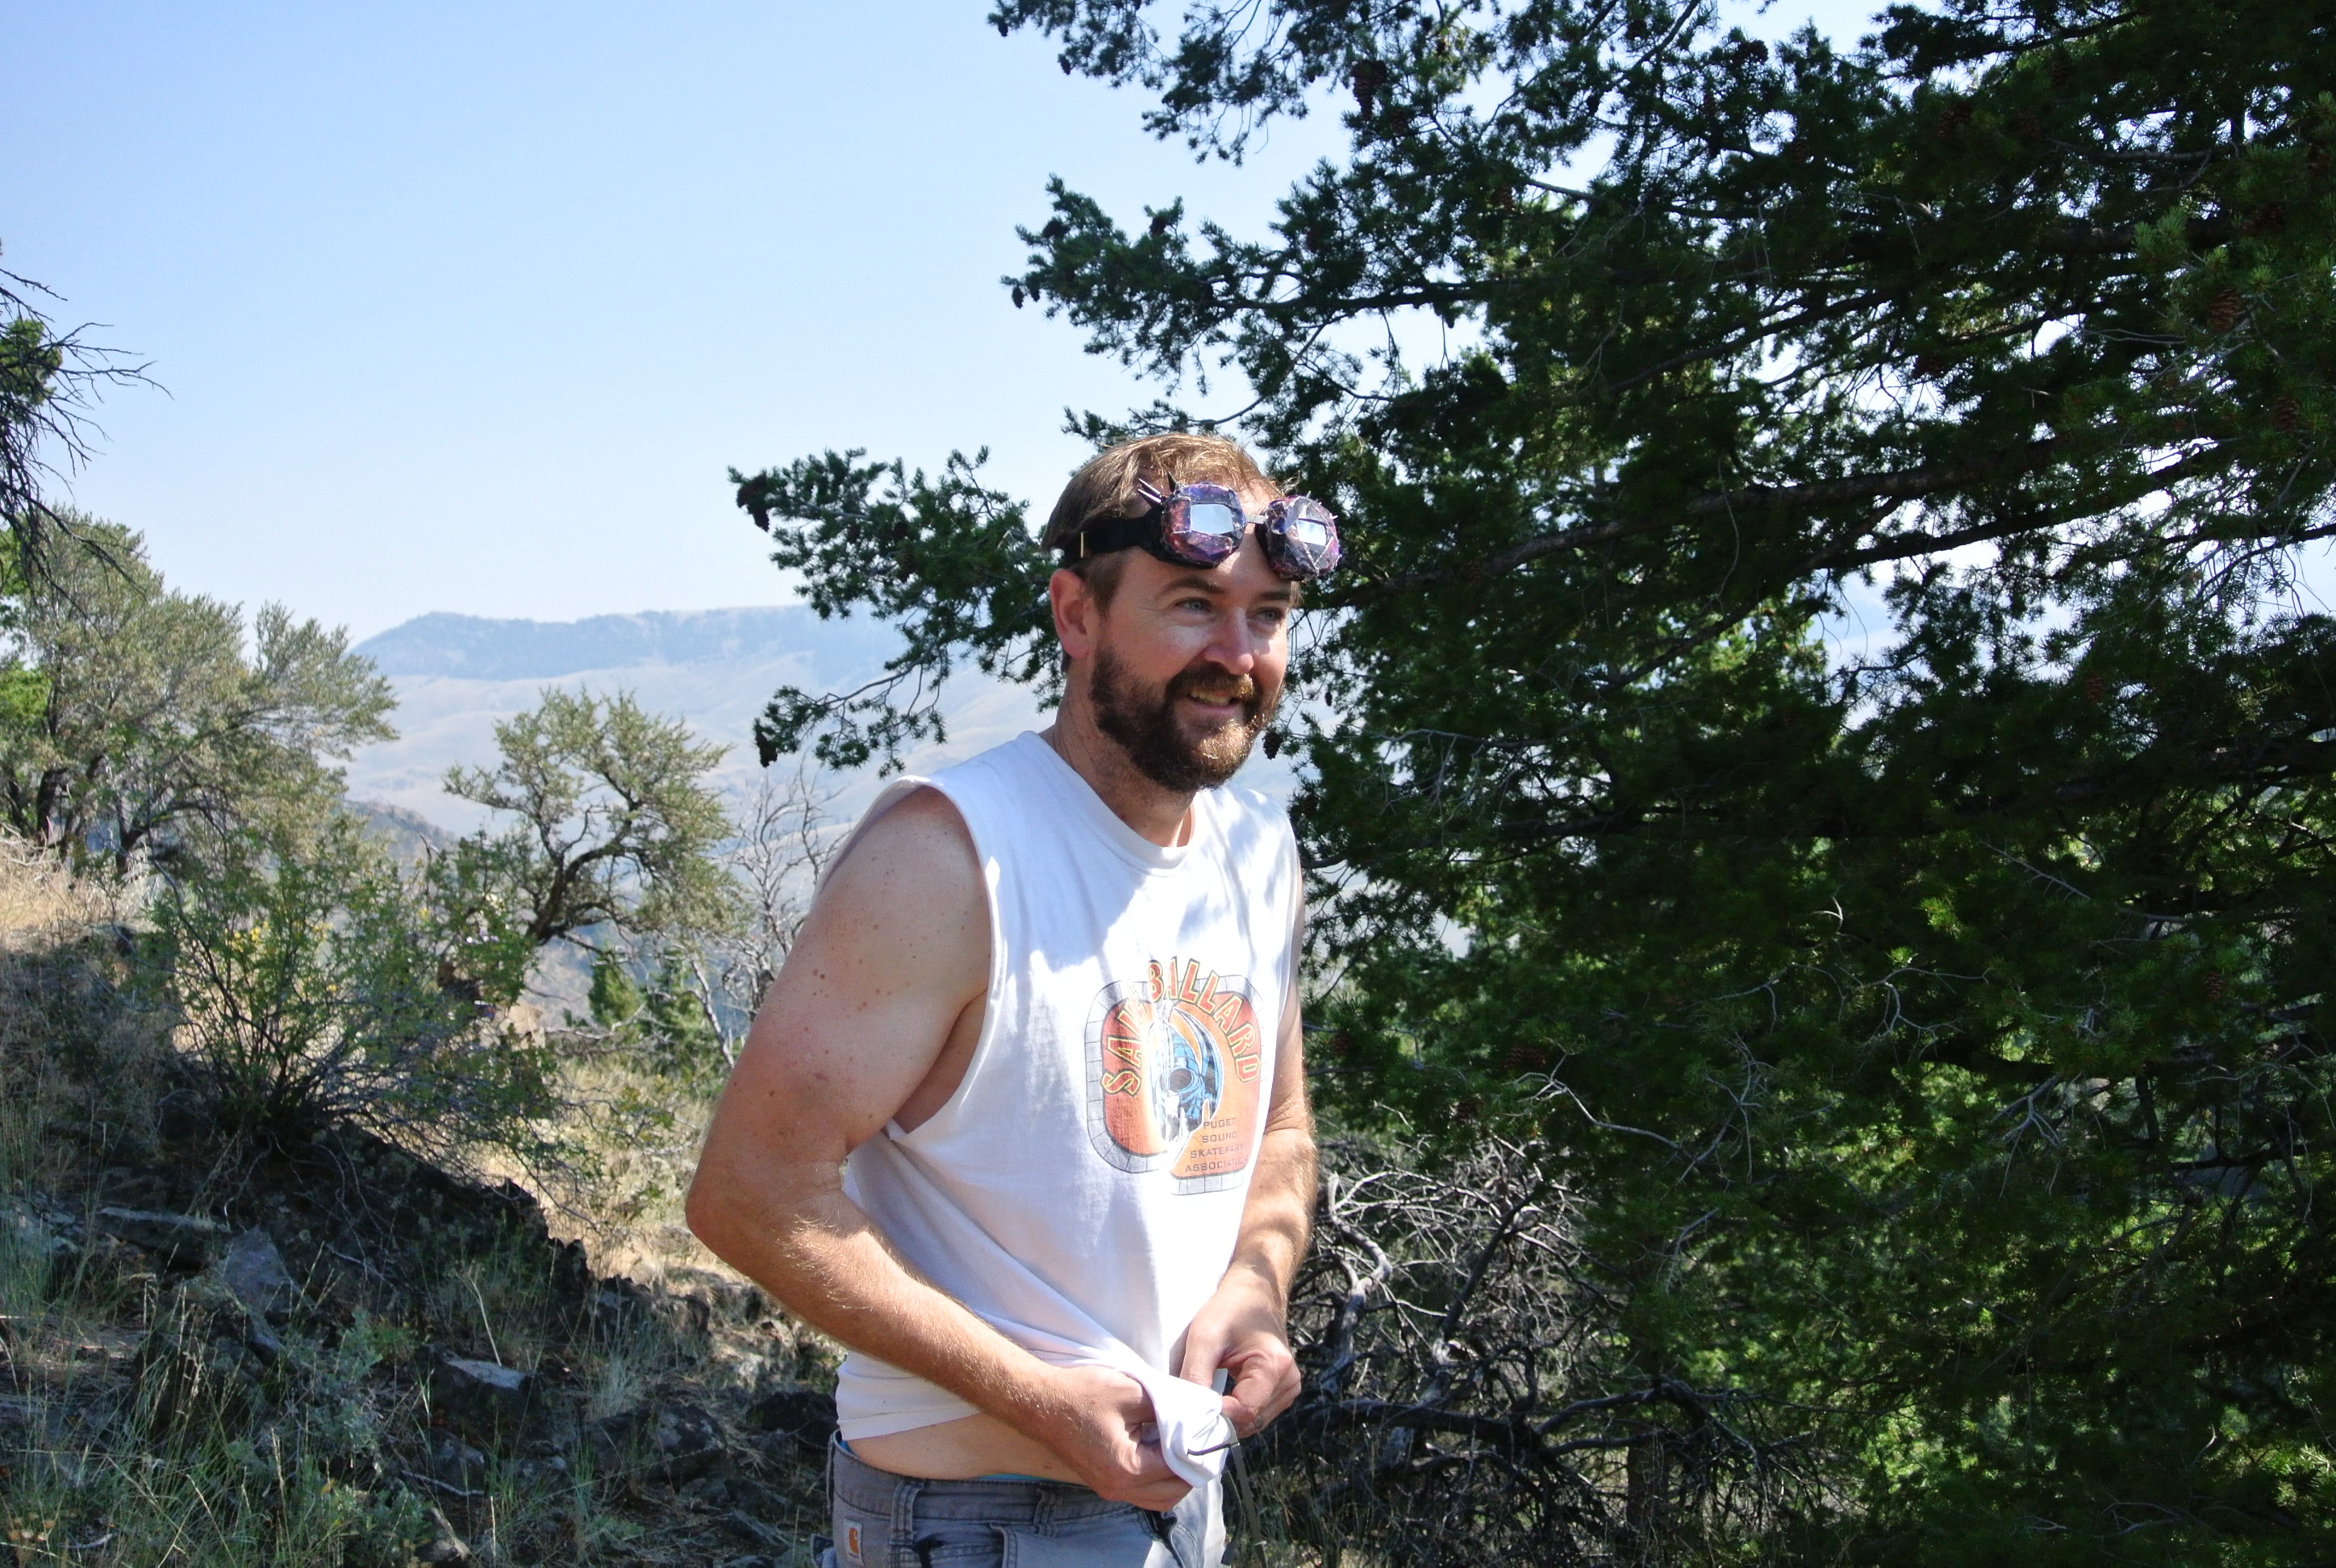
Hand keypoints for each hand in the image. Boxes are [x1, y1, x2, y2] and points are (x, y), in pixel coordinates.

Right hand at [1027, 1364, 1192, 1510]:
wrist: (1039, 1401)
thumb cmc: (1082, 1394)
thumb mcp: (1132, 1392)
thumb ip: (1169, 1407)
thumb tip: (1197, 1414)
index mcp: (1128, 1468)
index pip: (1179, 1468)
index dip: (1200, 1448)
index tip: (1212, 1429)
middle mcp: (1119, 1488)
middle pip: (1173, 1493)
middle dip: (1192, 1469)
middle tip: (1203, 1442)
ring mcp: (1109, 1489)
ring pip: (1158, 1498)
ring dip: (1175, 1478)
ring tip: (1185, 1447)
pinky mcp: (1104, 1482)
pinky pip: (1141, 1492)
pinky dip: (1158, 1478)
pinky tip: (1161, 1450)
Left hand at [1179, 1274, 1301, 1437]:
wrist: (1253, 1292)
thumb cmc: (1229, 1310)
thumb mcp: (1204, 1338)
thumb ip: (1196, 1377)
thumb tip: (1188, 1416)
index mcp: (1274, 1366)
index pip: (1244, 1412)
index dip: (1217, 1415)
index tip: (1194, 1407)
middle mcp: (1289, 1381)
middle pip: (1250, 1421)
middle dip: (1222, 1418)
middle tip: (1197, 1403)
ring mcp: (1289, 1387)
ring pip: (1253, 1422)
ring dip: (1230, 1416)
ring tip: (1211, 1395)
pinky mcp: (1283, 1390)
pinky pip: (1257, 1414)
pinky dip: (1238, 1411)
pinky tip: (1224, 1395)